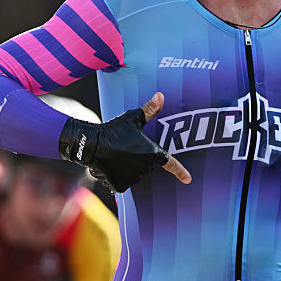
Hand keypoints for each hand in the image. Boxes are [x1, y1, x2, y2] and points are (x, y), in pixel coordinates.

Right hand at [59, 92, 190, 192]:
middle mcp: (145, 167)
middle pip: (145, 165)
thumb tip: (161, 95)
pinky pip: (122, 182)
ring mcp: (133, 178)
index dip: (180, 171)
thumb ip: (150, 110)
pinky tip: (110, 165)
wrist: (91, 143)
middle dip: (137, 158)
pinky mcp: (120, 185)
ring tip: (116, 155)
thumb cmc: (114, 129)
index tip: (188, 179)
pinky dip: (116, 175)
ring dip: (127, 167)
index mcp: (152, 152)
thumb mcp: (133, 118)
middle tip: (124, 148)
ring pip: (133, 174)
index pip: (170, 163)